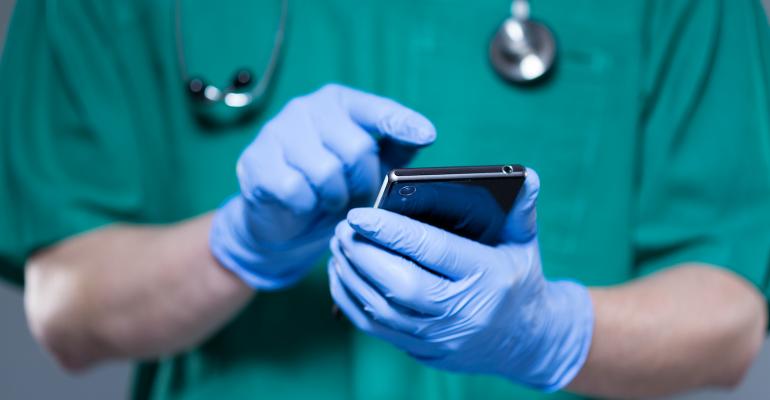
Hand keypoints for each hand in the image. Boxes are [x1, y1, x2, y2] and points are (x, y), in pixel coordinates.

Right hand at [210, 84, 435, 289]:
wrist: (285, 220)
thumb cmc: (336, 186)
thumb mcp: (372, 166)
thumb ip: (398, 146)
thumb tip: (425, 133)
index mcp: (339, 102)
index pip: (375, 110)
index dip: (401, 123)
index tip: (427, 136)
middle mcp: (306, 108)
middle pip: (355, 148)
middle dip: (363, 181)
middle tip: (357, 194)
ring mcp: (277, 131)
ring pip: (324, 171)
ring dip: (334, 197)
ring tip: (330, 199)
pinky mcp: (255, 161)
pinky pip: (294, 189)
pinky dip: (306, 205)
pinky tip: (303, 204)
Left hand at [328, 170, 593, 390]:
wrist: (526, 341)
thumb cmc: (519, 278)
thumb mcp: (524, 241)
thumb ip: (520, 207)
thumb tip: (524, 174)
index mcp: (488, 277)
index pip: (433, 250)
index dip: (391, 231)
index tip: (358, 214)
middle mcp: (463, 311)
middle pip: (400, 285)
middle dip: (364, 255)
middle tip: (342, 228)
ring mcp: (440, 337)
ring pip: (382, 309)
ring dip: (351, 276)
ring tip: (339, 246)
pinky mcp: (422, 351)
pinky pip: (376, 329)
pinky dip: (351, 301)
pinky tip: (342, 274)